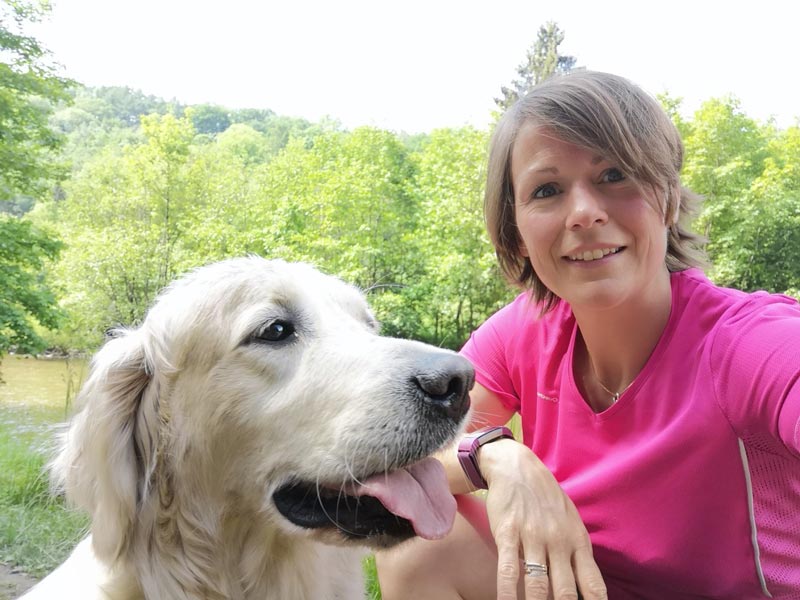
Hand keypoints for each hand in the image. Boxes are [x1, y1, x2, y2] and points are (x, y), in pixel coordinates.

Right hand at [479, 439, 606, 599]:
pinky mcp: (507, 533)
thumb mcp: (570, 521)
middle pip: (566, 592)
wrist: (516, 467)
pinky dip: (508, 594)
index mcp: (577, 541)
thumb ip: (577, 554)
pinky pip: (508, 570)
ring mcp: (533, 537)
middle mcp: (558, 542)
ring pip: (538, 585)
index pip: (593, 585)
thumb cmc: (546, 498)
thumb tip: (586, 589)